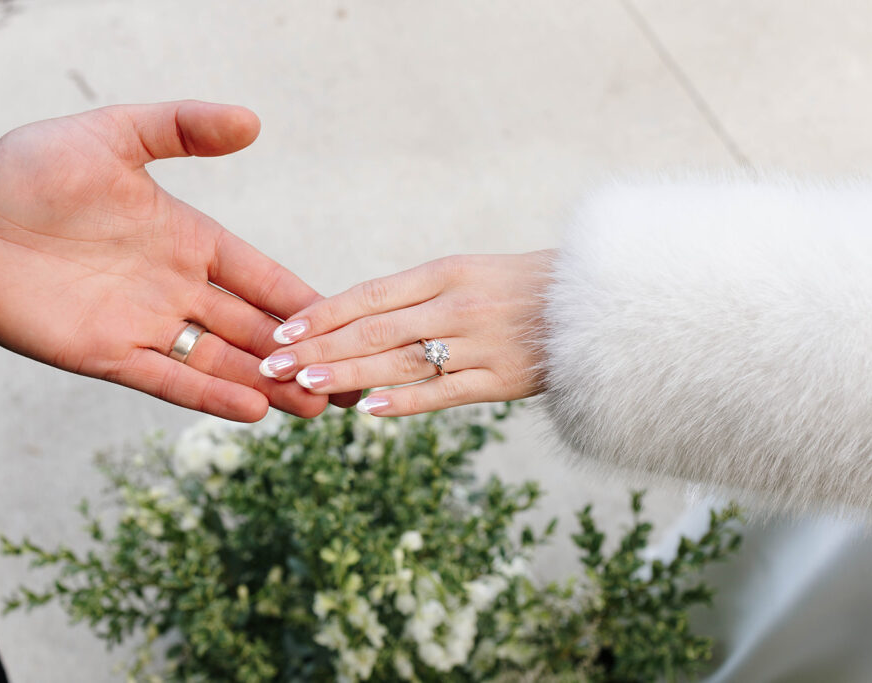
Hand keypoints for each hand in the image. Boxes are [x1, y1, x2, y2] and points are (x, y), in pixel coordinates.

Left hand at [0, 100, 332, 421]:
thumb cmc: (32, 170)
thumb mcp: (113, 135)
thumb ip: (181, 128)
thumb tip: (252, 121)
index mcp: (187, 238)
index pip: (258, 274)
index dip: (299, 296)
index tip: (345, 315)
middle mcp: (175, 287)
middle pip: (252, 327)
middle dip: (300, 352)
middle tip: (349, 375)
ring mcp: (145, 324)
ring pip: (221, 360)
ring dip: (269, 381)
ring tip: (317, 405)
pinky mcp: (108, 355)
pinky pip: (168, 378)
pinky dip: (209, 394)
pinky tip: (253, 408)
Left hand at [258, 252, 553, 415]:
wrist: (598, 304)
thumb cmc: (522, 286)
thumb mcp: (470, 272)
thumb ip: (417, 295)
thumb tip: (355, 318)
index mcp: (446, 272)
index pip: (371, 295)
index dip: (323, 313)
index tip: (282, 330)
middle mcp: (457, 304)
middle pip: (375, 329)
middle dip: (320, 348)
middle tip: (273, 364)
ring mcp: (480, 343)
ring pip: (401, 361)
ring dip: (349, 374)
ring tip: (304, 385)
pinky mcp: (501, 379)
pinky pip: (445, 393)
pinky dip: (406, 401)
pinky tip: (370, 410)